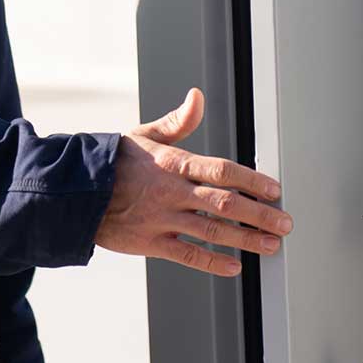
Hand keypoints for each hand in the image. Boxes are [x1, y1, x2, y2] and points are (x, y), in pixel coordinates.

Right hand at [94, 88, 291, 276]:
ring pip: (213, 232)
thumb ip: (178, 121)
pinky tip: (235, 266)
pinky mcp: (151, 243)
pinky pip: (188, 255)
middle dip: (260, 214)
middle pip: (225, 203)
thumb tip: (197, 96)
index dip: (252, 180)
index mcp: (173, 162)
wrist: (77, 190)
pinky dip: (214, 263)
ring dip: (246, 240)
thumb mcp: (144, 134)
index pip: (221, 170)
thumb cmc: (115, 160)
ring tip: (271, 246)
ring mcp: (163, 219)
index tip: (274, 189)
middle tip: (285, 223)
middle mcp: (172, 191)